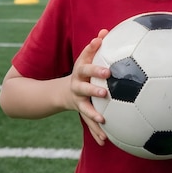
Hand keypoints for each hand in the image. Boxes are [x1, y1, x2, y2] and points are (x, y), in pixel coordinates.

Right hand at [70, 29, 110, 145]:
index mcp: (79, 73)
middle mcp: (77, 87)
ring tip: (103, 121)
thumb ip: (94, 46)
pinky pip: (89, 124)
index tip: (108, 69)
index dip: (95, 65)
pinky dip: (96, 133)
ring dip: (93, 115)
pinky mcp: (83, 113)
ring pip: (85, 109)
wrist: (63, 92)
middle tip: (105, 91)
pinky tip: (105, 141)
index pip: (86, 66)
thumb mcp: (84, 58)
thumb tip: (105, 30)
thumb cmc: (82, 71)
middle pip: (84, 88)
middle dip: (93, 89)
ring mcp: (78, 101)